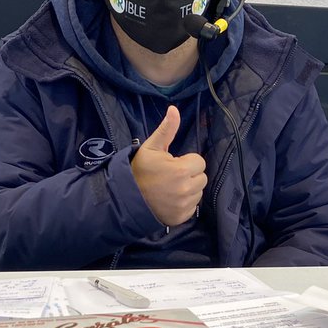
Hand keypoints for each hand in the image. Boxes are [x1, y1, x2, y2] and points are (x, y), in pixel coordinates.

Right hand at [131, 105, 206, 225]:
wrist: (126, 198)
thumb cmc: (140, 171)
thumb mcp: (151, 147)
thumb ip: (166, 130)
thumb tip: (174, 109)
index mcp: (180, 170)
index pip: (199, 162)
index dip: (186, 162)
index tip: (173, 164)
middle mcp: (185, 189)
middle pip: (201, 178)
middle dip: (189, 175)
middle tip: (171, 176)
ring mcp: (184, 205)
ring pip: (198, 193)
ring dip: (189, 189)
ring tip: (170, 188)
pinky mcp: (182, 217)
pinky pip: (193, 207)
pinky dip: (185, 204)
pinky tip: (171, 200)